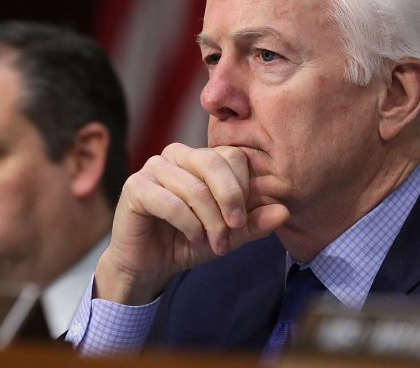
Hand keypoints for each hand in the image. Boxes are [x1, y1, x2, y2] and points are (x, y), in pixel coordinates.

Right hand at [94, 143, 289, 304]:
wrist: (150, 265)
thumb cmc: (188, 241)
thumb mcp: (228, 234)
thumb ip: (253, 222)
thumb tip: (283, 211)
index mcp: (201, 157)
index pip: (233, 157)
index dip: (244, 189)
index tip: (243, 222)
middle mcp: (177, 154)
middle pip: (215, 163)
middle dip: (231, 200)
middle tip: (235, 229)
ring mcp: (153, 168)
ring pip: (195, 187)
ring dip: (210, 221)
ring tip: (215, 244)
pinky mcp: (135, 187)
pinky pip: (171, 203)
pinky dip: (189, 225)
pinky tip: (193, 239)